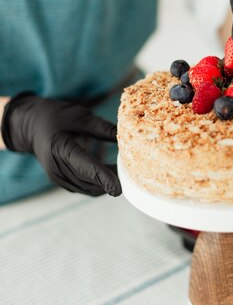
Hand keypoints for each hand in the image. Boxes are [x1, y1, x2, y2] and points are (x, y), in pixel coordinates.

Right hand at [1, 93, 121, 196]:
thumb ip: (102, 128)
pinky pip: (84, 188)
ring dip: (106, 183)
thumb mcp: (80, 116)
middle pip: (89, 181)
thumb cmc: (56, 116)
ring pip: (88, 188)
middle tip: (130, 171)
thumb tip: (126, 135)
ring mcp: (57, 177)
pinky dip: (98, 183)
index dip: (104, 178)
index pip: (85, 166)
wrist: (31, 125)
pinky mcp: (61, 181)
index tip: (119, 188)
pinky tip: (109, 172)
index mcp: (60, 147)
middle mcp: (56, 167)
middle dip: (110, 179)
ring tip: (122, 170)